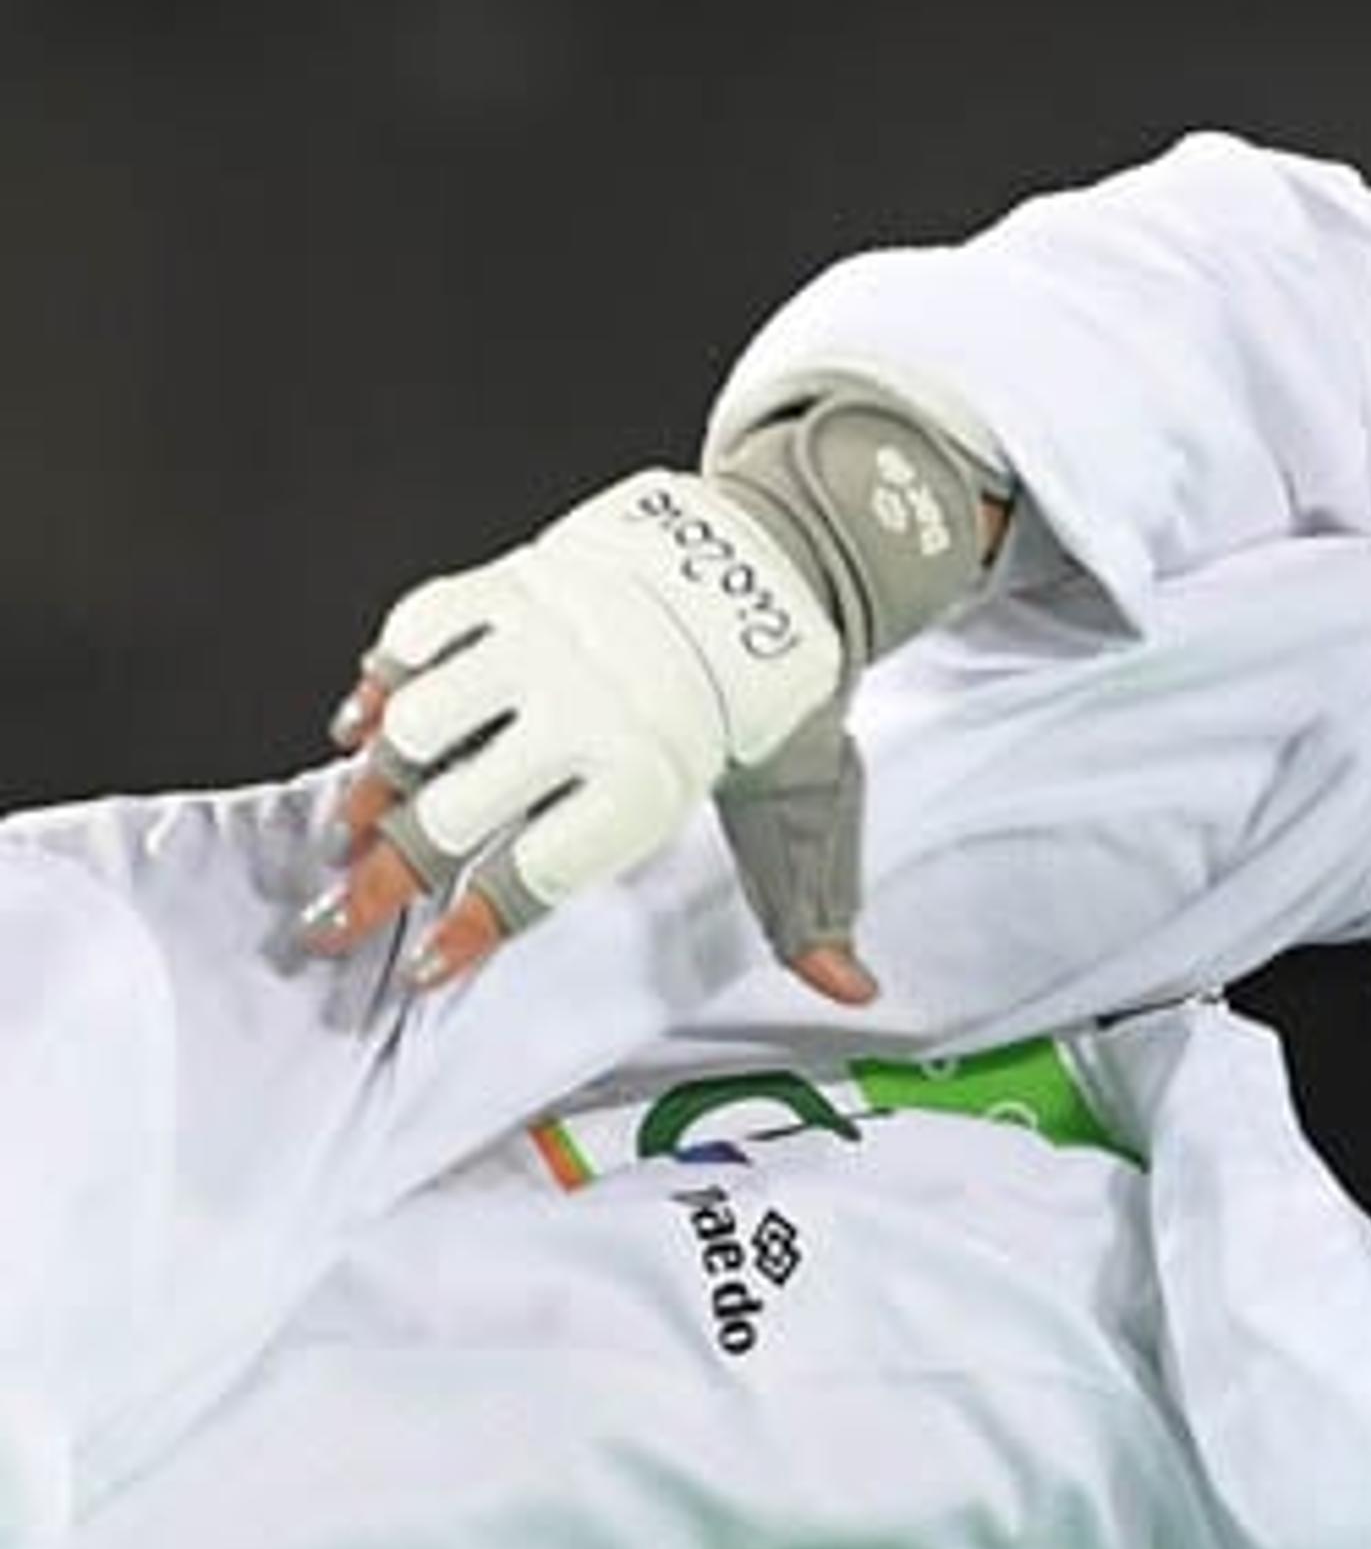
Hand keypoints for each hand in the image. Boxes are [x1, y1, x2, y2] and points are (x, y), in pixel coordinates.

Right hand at [300, 394, 997, 998]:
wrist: (775, 557)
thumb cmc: (776, 692)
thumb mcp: (804, 796)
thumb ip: (804, 900)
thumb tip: (854, 991)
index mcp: (660, 773)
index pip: (544, 873)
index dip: (476, 927)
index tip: (428, 969)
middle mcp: (591, 708)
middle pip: (459, 811)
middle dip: (388, 874)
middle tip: (338, 920)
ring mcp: (544, 640)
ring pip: (421, 725)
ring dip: (375, 782)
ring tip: (351, 826)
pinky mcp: (514, 580)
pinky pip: (418, 633)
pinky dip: (380, 681)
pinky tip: (361, 724)